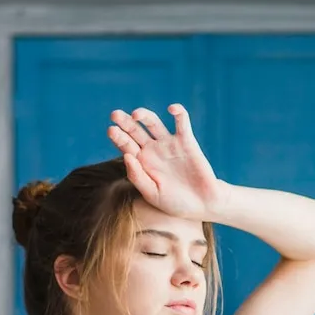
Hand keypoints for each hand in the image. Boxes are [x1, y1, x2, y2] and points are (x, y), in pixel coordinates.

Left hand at [108, 105, 223, 218]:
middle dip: (125, 122)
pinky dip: (178, 112)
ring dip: (144, 115)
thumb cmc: (176, 203)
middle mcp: (153, 150)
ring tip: (136, 115)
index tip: (111, 130)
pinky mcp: (187, 141)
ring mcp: (169, 144)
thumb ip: (138, 177)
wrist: (203, 205)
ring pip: (154, 123)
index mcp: (141, 162)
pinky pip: (182, 123)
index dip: (118, 137)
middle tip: (115, 114)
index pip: (126, 145)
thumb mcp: (153, 194)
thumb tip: (127, 156)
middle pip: (135, 130)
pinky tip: (172, 109)